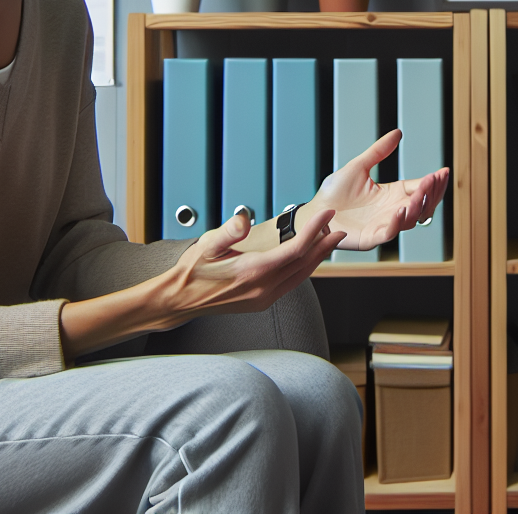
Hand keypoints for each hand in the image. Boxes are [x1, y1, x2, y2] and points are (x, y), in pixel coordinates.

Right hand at [59, 207, 344, 358]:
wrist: (180, 300)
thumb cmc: (192, 270)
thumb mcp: (207, 245)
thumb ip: (228, 231)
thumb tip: (243, 217)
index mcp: (253, 272)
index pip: (295, 250)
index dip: (315, 231)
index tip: (327, 215)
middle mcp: (263, 289)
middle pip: (304, 265)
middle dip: (324, 245)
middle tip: (338, 227)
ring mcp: (263, 299)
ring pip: (300, 276)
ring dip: (316, 258)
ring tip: (328, 239)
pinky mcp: (261, 303)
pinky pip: (291, 284)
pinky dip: (303, 268)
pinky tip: (305, 257)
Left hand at [302, 129, 449, 250]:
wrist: (314, 212)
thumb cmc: (334, 192)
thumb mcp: (358, 166)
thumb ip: (378, 152)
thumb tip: (397, 133)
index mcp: (391, 194)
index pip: (418, 188)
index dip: (432, 182)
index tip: (442, 172)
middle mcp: (391, 211)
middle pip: (421, 205)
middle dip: (432, 193)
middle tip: (437, 179)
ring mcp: (383, 225)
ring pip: (410, 220)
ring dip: (419, 207)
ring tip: (423, 192)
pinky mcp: (371, 238)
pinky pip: (389, 232)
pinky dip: (398, 223)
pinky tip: (402, 210)